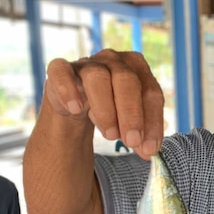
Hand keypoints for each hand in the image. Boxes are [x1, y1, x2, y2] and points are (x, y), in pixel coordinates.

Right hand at [44, 49, 165, 159]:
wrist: (76, 105)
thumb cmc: (110, 110)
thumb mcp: (128, 124)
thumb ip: (140, 137)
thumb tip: (149, 153)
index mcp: (138, 69)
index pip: (151, 92)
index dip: (153, 121)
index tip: (150, 148)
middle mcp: (115, 60)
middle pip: (127, 80)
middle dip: (131, 114)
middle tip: (131, 141)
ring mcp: (87, 62)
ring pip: (98, 77)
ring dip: (105, 109)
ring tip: (110, 135)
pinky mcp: (61, 69)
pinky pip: (61, 71)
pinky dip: (68, 89)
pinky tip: (75, 109)